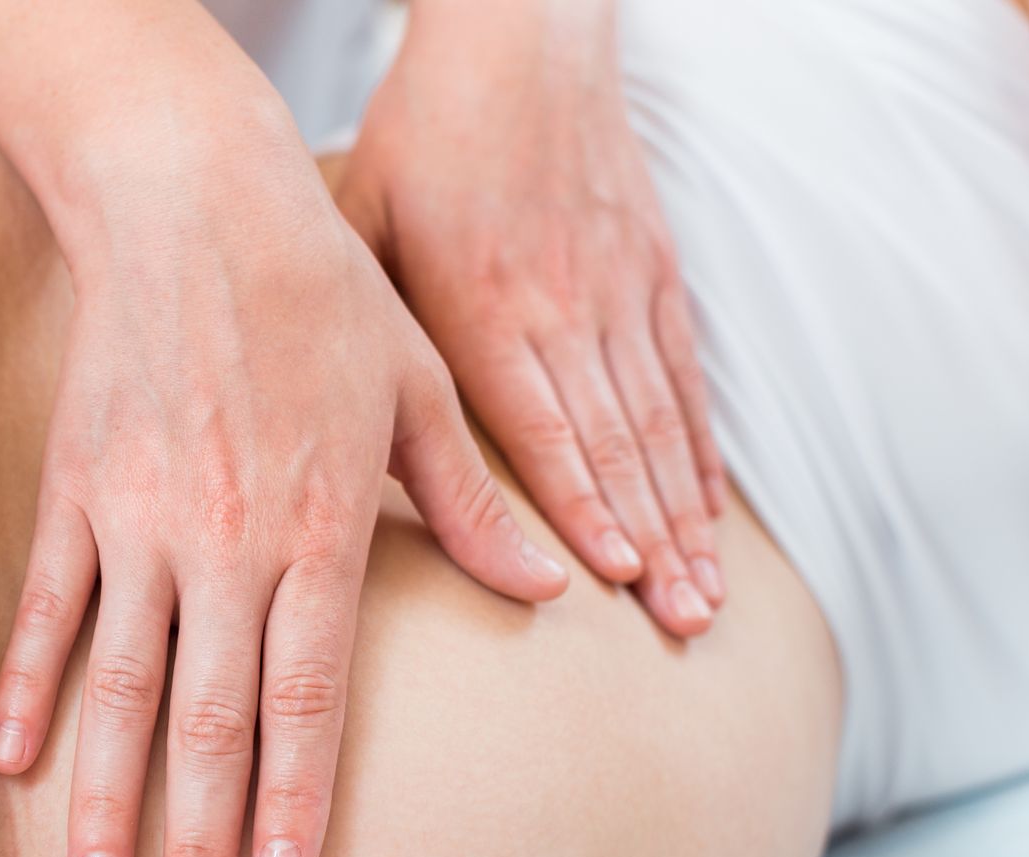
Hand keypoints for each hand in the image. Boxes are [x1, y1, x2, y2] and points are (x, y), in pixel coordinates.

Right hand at [0, 112, 567, 856]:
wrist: (193, 201)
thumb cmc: (321, 292)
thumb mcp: (422, 389)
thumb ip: (469, 504)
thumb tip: (549, 586)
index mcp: (316, 531)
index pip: (307, 698)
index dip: (296, 801)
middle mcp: (222, 545)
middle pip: (208, 720)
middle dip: (200, 840)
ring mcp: (136, 523)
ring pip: (114, 685)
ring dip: (104, 796)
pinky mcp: (75, 494)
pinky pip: (45, 610)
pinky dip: (25, 688)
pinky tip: (9, 764)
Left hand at [335, 0, 726, 636]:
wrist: (519, 43)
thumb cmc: (422, 137)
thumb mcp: (363, 224)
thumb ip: (360, 327)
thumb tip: (315, 431)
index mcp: (483, 302)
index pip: (543, 424)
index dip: (583, 506)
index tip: (613, 579)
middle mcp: (561, 305)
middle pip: (617, 441)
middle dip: (651, 542)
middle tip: (682, 626)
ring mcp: (617, 290)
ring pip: (659, 421)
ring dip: (685, 515)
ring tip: (707, 595)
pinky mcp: (654, 271)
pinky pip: (684, 376)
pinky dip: (700, 451)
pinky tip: (712, 511)